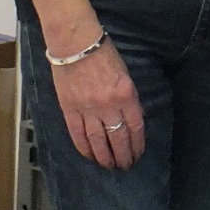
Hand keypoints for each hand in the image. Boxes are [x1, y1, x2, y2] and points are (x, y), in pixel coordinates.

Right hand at [48, 38, 144, 168]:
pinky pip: (78, 135)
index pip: (135, 126)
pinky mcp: (70, 110)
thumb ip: (129, 96)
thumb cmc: (103, 53)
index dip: (137, 144)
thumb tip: (134, 117)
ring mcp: (88, 109)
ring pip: (98, 141)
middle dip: (124, 155)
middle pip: (118, 138)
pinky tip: (90, 157)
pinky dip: (85, 148)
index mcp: (126, 94)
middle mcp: (108, 105)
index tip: (138, 154)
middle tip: (125, 166)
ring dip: (105, 157)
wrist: (75, 44)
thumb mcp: (125, 73)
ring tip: (109, 166)